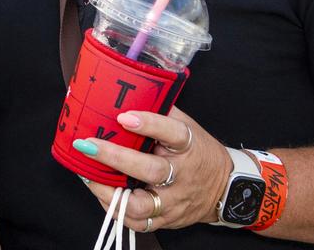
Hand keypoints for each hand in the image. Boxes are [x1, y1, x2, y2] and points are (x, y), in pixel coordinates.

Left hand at [78, 107, 231, 232]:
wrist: (226, 188)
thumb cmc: (197, 152)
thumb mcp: (187, 126)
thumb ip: (160, 111)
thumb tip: (129, 92)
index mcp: (189, 146)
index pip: (172, 132)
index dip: (148, 123)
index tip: (123, 116)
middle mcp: (182, 176)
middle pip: (151, 170)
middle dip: (115, 158)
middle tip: (87, 145)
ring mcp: (174, 201)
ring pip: (141, 205)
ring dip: (109, 192)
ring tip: (87, 174)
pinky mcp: (166, 220)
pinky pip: (137, 222)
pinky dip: (114, 208)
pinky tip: (100, 191)